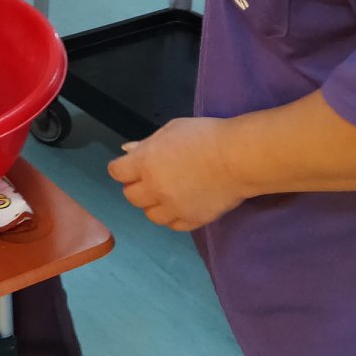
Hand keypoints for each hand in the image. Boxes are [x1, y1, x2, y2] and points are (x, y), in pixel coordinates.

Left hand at [108, 117, 246, 231]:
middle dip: (137, 187)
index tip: (130, 166)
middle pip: (131, 196)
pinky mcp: (192, 220)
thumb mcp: (171, 129)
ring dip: (154, 204)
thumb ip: (147, 143)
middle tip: (151, 178)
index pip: (117, 172)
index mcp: (145, 162)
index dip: (123, 168)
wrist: (238, 157)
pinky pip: (174, 225)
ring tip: (168, 193)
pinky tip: (182, 204)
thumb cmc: (205, 135)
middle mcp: (154, 188)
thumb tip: (127, 150)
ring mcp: (173, 207)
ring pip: (151, 215)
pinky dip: (174, 216)